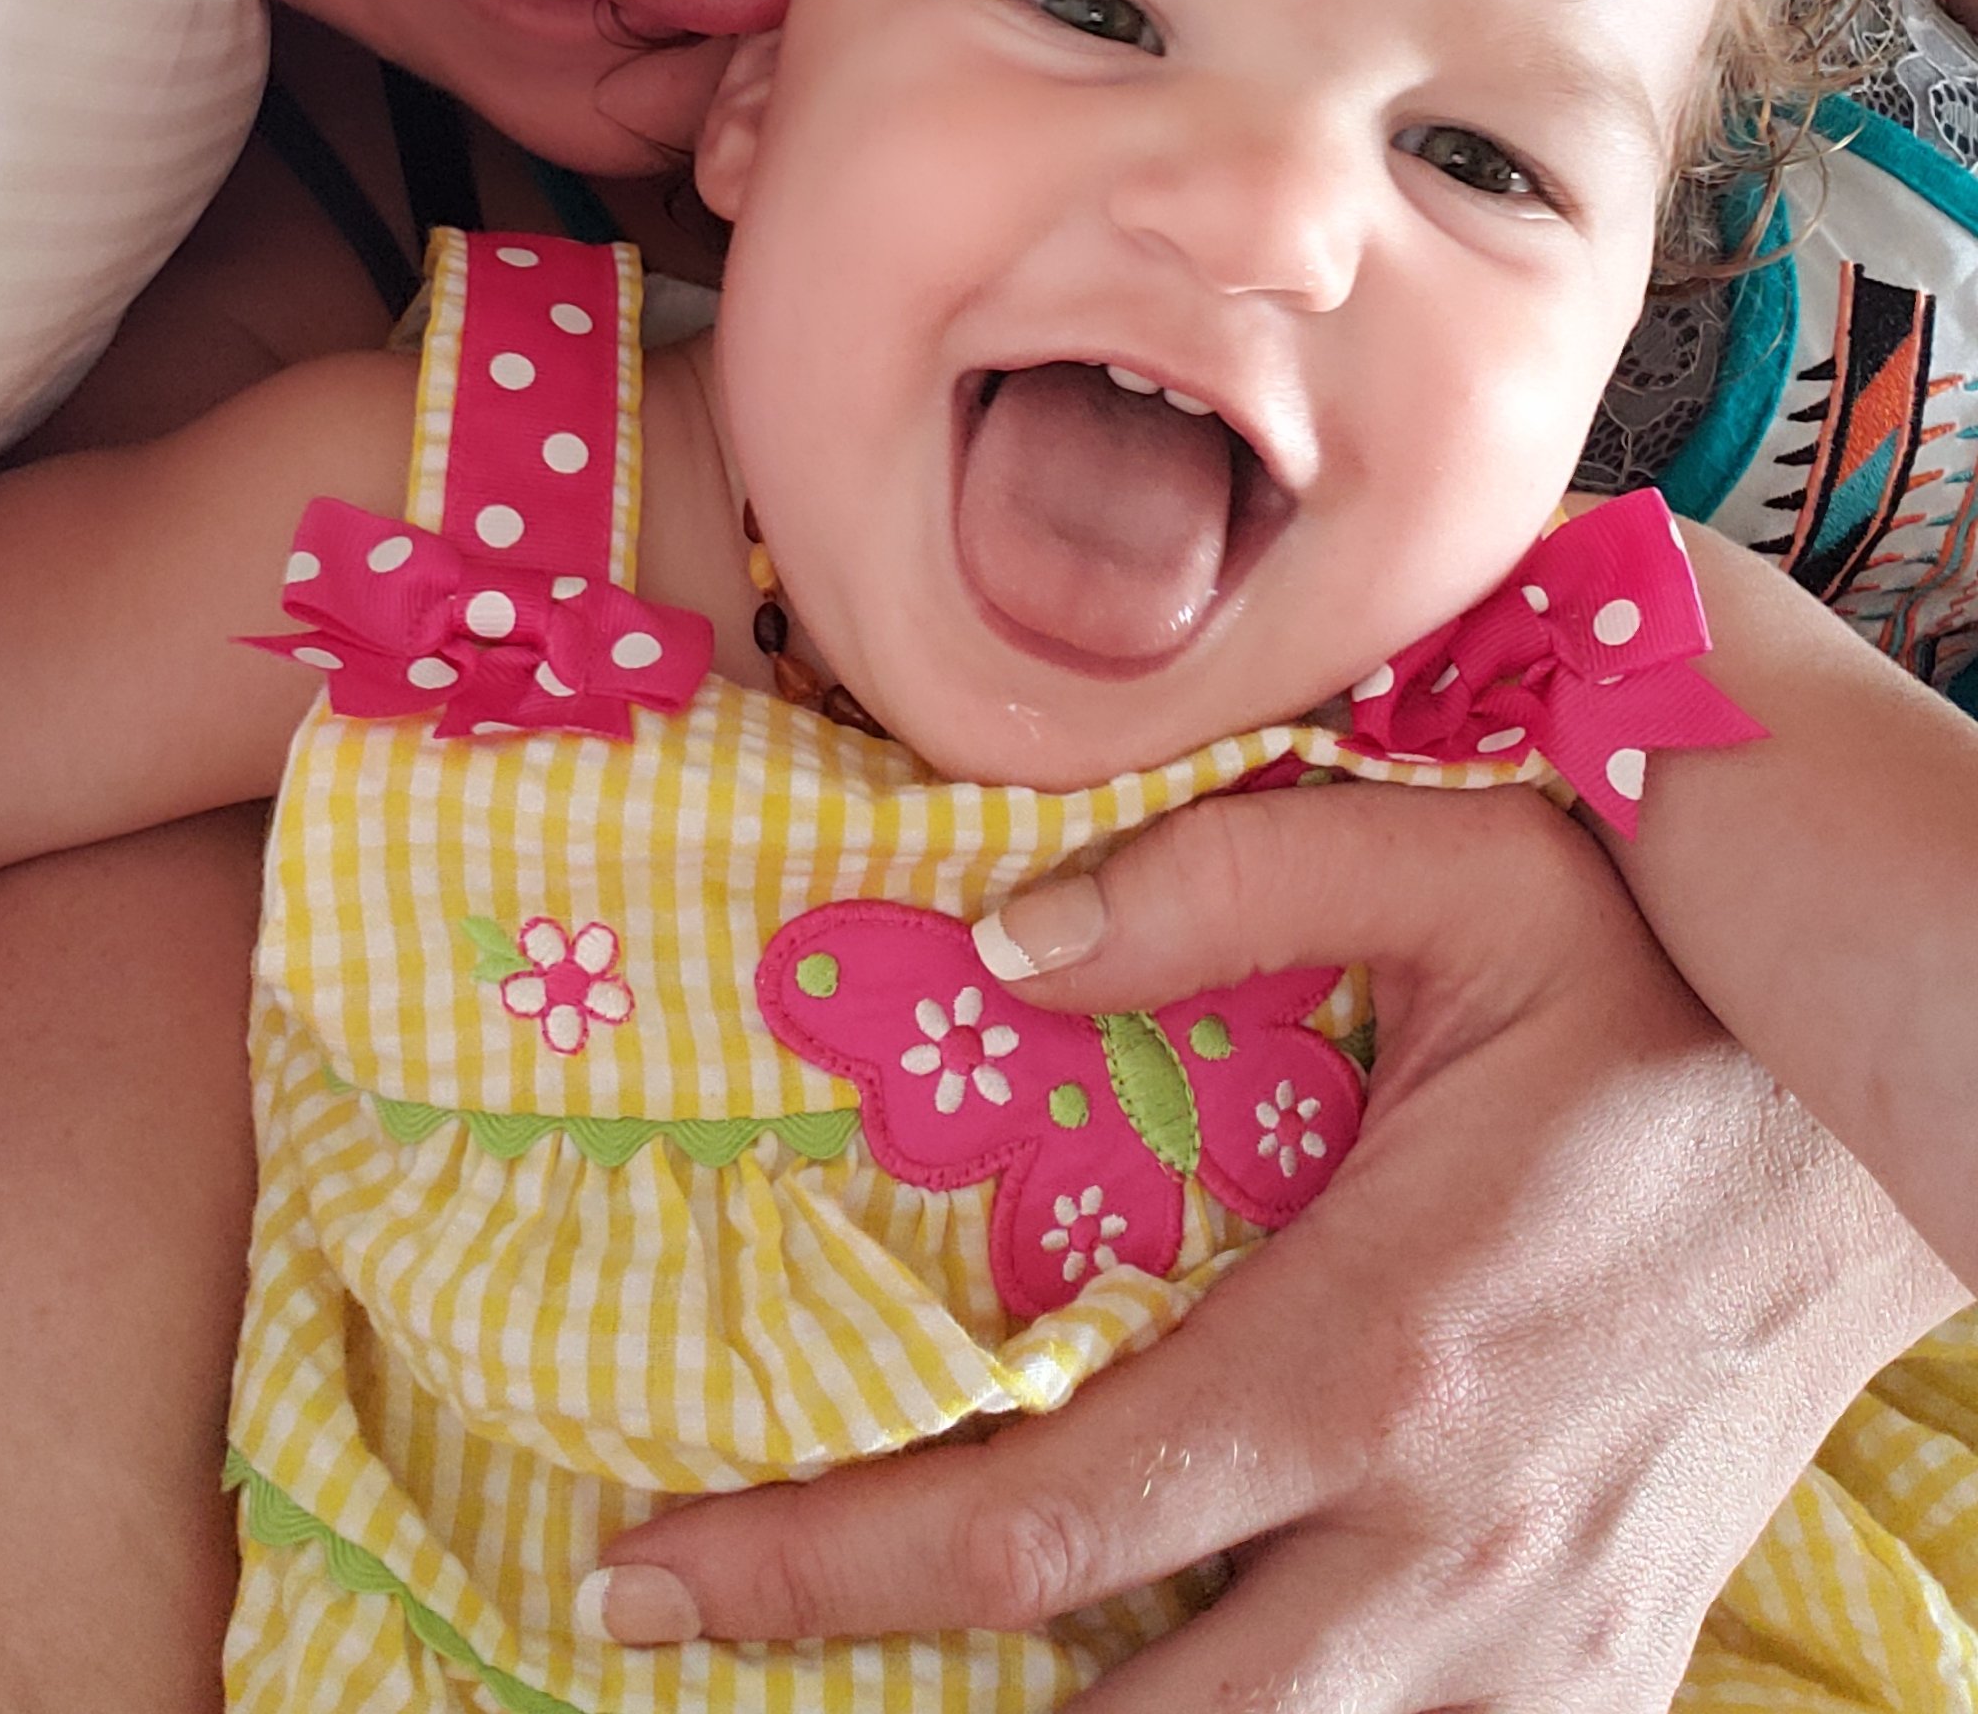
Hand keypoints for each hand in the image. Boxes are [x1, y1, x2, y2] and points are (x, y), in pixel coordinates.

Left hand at [592, 786, 1962, 1708]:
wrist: (1902, 1109)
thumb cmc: (1675, 986)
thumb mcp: (1457, 868)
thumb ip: (1208, 886)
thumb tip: (990, 952)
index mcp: (1372, 1362)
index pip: (1033, 1529)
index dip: (815, 1572)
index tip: (649, 1570)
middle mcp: (1445, 1554)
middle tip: (750, 1645)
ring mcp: (1541, 1639)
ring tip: (951, 1665)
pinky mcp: (1608, 1656)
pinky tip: (1194, 1660)